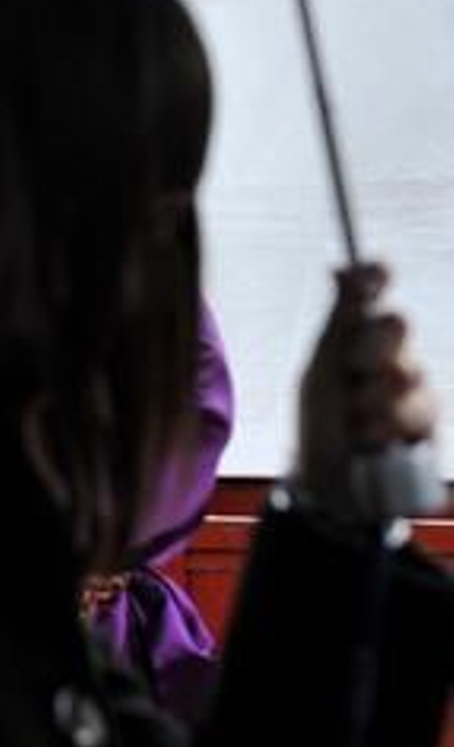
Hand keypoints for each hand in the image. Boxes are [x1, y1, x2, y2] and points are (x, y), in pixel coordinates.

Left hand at [294, 263, 439, 521]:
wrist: (328, 479)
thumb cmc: (318, 419)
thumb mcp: (322, 367)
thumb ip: (339, 319)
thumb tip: (338, 267)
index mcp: (355, 335)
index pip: (373, 292)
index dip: (376, 275)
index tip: (376, 271)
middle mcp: (388, 354)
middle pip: (397, 325)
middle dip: (372, 347)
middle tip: (354, 370)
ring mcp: (411, 388)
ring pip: (408, 373)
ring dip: (374, 400)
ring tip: (354, 420)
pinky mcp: (428, 423)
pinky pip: (421, 412)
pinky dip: (389, 427)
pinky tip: (371, 439)